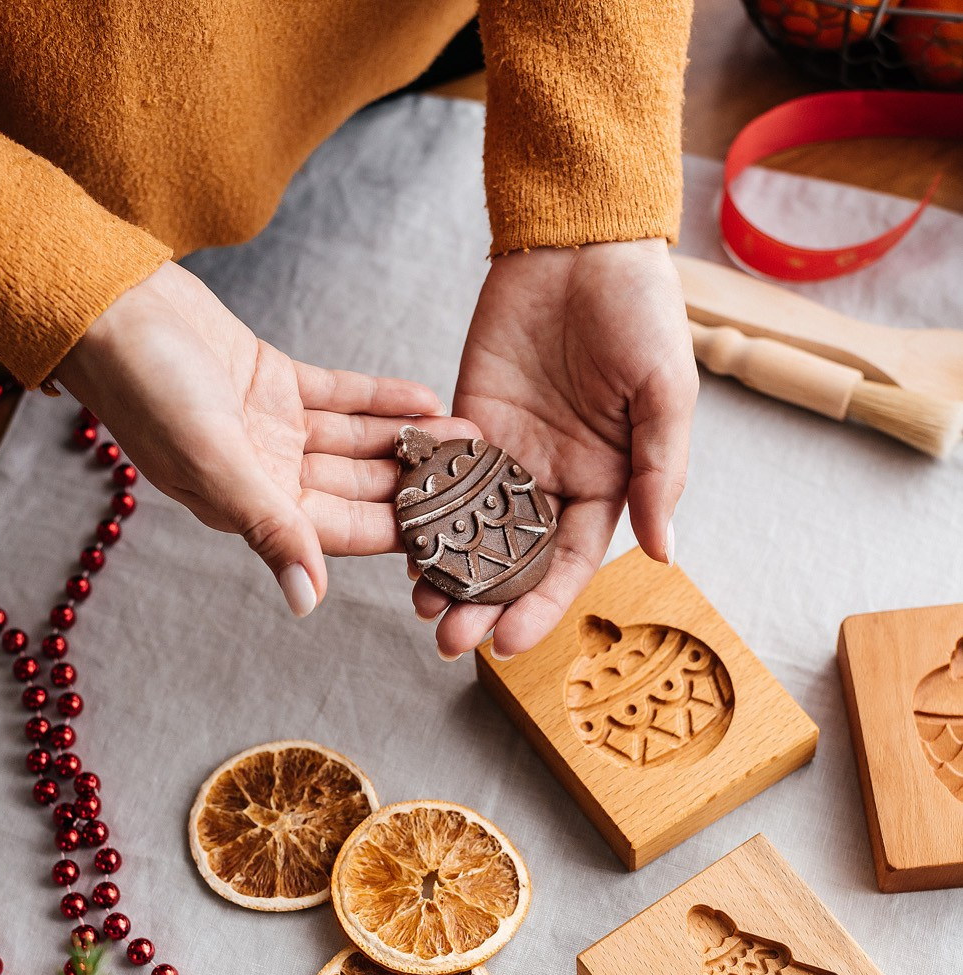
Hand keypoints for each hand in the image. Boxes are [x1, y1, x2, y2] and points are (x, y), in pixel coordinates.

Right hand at [56, 260, 469, 616]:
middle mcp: (268, 475)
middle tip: (481, 475)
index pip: (343, 532)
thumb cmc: (146, 389)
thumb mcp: (215, 462)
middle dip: (418, 483)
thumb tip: (307, 602)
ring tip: (468, 432)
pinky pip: (341, 396)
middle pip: (360, 489)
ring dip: (410, 439)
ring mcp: (274, 428)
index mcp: (252, 507)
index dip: (400, 534)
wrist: (109, 307)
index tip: (457, 535)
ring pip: (359, 443)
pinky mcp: (275, 380)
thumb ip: (268, 530)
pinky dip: (381, 397)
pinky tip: (425, 396)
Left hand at [413, 239, 697, 657]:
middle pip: (512, 558)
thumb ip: (660, 473)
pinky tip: (401, 538)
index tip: (507, 643)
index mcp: (606, 483)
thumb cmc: (641, 310)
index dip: (539, 606)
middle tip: (448, 640)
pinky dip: (423, 506)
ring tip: (419, 605)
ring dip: (445, 569)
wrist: (582, 239)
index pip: (568, 563)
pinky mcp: (467, 420)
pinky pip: (443, 472)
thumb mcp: (665, 393)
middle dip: (482, 602)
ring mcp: (507, 452)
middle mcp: (553, 479)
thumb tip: (663, 552)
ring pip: (470, 527)